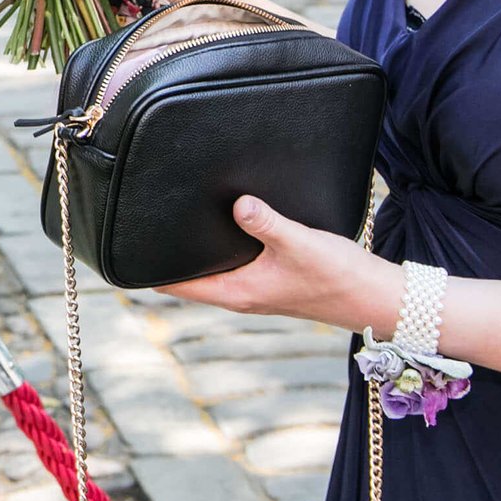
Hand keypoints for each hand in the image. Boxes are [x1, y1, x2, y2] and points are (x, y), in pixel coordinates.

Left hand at [159, 195, 396, 332]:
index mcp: (237, 292)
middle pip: (187, 277)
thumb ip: (267, 223)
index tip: (122, 252)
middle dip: (164, 256)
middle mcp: (240, 294)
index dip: (146, 272)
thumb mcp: (300, 243)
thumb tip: (238, 203)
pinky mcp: (271, 279)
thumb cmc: (340, 277)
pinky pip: (231, 263)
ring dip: (192, 251)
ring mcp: (255, 289)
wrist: (379, 298)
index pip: (176, 286)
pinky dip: (218, 248)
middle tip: (139, 225)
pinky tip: (220, 225)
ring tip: (171, 222)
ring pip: (210, 269)